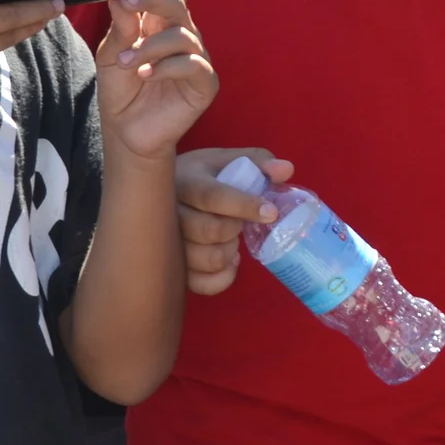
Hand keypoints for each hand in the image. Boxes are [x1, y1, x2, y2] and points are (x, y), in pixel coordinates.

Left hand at [95, 0, 217, 159]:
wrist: (126, 131)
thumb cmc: (122, 89)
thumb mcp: (111, 54)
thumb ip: (120, 27)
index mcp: (162, 22)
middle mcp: (184, 35)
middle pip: (179, 4)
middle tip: (128, 2)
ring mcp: (197, 58)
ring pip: (183, 35)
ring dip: (150, 45)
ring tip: (125, 62)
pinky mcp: (205, 83)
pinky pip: (193, 64)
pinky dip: (167, 67)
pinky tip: (146, 75)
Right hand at [173, 145, 291, 294]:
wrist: (159, 193)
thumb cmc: (204, 177)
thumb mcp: (227, 161)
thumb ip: (258, 161)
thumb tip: (285, 170)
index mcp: (186, 181)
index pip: (213, 196)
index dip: (245, 206)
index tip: (271, 212)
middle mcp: (168, 213)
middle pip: (210, 230)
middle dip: (235, 229)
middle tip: (239, 223)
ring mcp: (166, 243)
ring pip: (206, 259)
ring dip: (229, 252)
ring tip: (230, 239)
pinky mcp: (172, 268)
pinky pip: (200, 284)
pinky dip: (222, 278)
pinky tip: (228, 261)